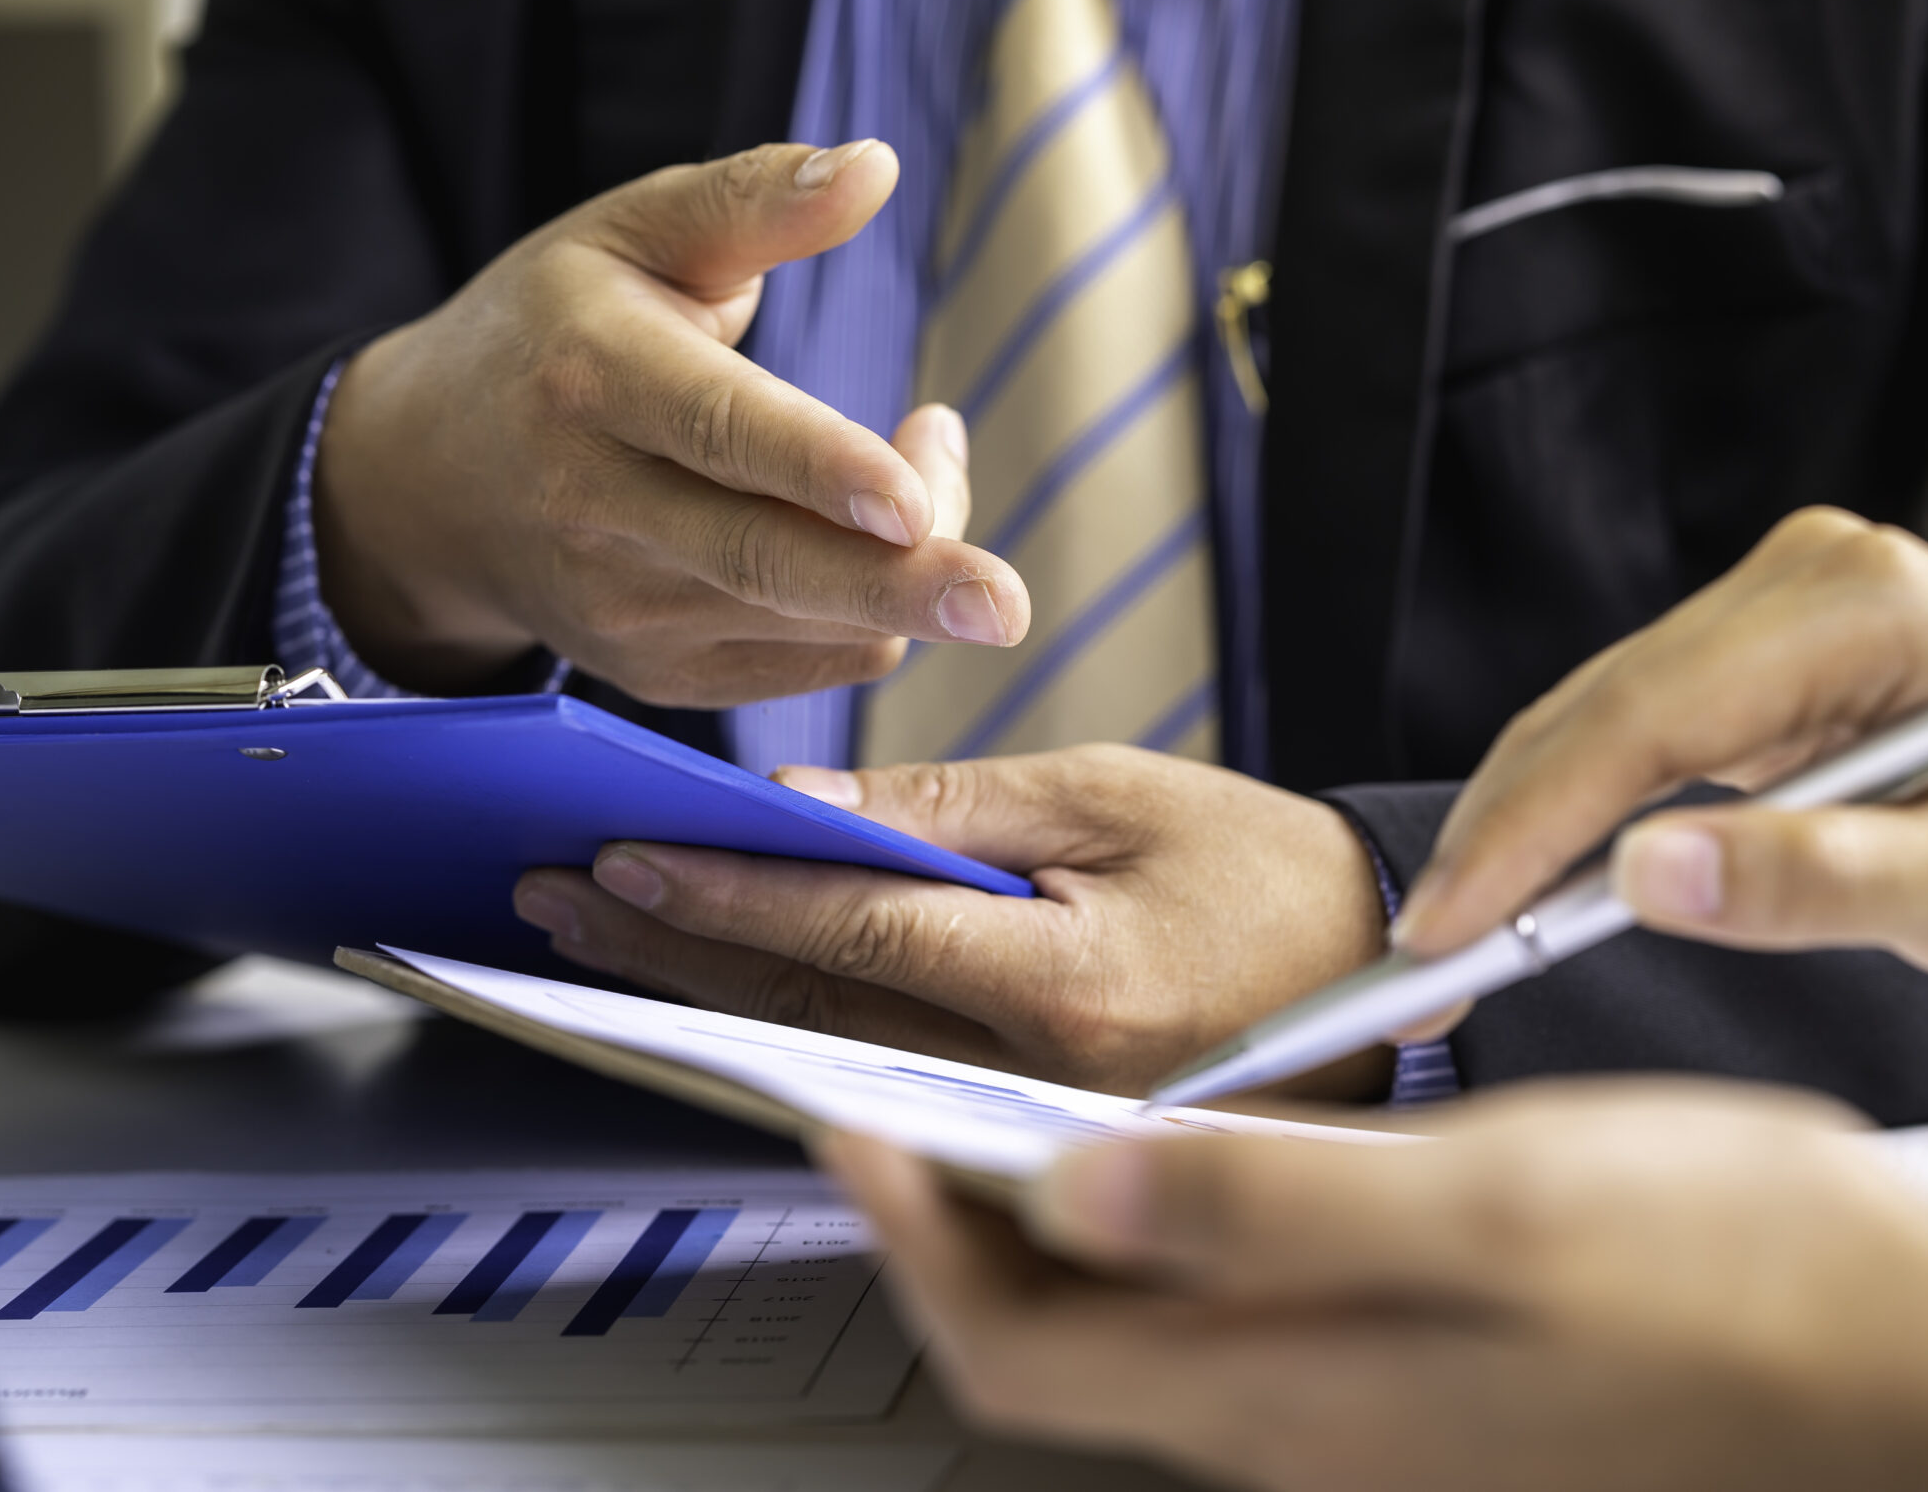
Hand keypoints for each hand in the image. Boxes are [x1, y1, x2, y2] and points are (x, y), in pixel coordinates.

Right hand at [315, 140, 1030, 702]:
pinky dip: (879, 610)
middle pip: (765, 561)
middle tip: (1006, 603)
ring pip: (808, 616)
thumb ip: (755, 201)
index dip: (820, 468)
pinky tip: (881, 530)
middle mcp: (597, 507)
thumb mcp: (631, 233)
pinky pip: (811, 662)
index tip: (912, 498)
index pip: (718, 432)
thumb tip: (875, 166)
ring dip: (912, 564)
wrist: (426, 482)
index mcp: (592, 378)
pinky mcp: (660, 675)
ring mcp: (624, 610)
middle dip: (898, 587)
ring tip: (930, 464)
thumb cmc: (554, 330)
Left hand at [511, 745, 1391, 1096]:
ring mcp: (1034, 1125)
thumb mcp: (1115, 791)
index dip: (725, 892)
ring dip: (709, 999)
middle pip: (810, 1014)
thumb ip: (954, 808)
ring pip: (832, 1058)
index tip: (616, 856)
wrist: (1374, 965)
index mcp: (1068, 986)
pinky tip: (727, 998)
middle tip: (552, 902)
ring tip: (605, 942)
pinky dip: (798, 1035)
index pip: (850, 933)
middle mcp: (1039, 1080)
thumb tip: (808, 810)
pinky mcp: (1034, 1136)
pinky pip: (890, 1082)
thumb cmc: (1262, 867)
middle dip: (669, 953)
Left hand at [822, 1080, 1927, 1491]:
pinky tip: (1211, 1154)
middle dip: (959, 1231)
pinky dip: (1179, 1237)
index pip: (1020, 1345)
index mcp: (1298, 1393)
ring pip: (1147, 1335)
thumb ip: (1275, 1210)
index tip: (850, 1115)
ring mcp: (1371, 1415)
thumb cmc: (1740, 1282)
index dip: (913, 1236)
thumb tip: (1075, 1191)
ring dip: (1063, 1231)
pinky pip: (1245, 1323)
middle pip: (1063, 1349)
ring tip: (1027, 1108)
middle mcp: (1309, 1426)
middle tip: (911, 1105)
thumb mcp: (1499, 1207)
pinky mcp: (1430, 1380)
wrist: (1919, 1378)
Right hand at [1395, 507, 1927, 986]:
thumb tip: (1636, 878)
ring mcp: (1781, 609)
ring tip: (1452, 942)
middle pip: (1598, 706)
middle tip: (1415, 962)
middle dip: (1498, 835)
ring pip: (1601, 718)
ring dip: (1523, 827)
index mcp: (1858, 604)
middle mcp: (1802, 577)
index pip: (1645, 715)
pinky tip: (1529, 891)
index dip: (1528, 827)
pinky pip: (1642, 734)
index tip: (1446, 929)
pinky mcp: (1769, 658)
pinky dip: (1578, 813)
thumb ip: (1814, 883)